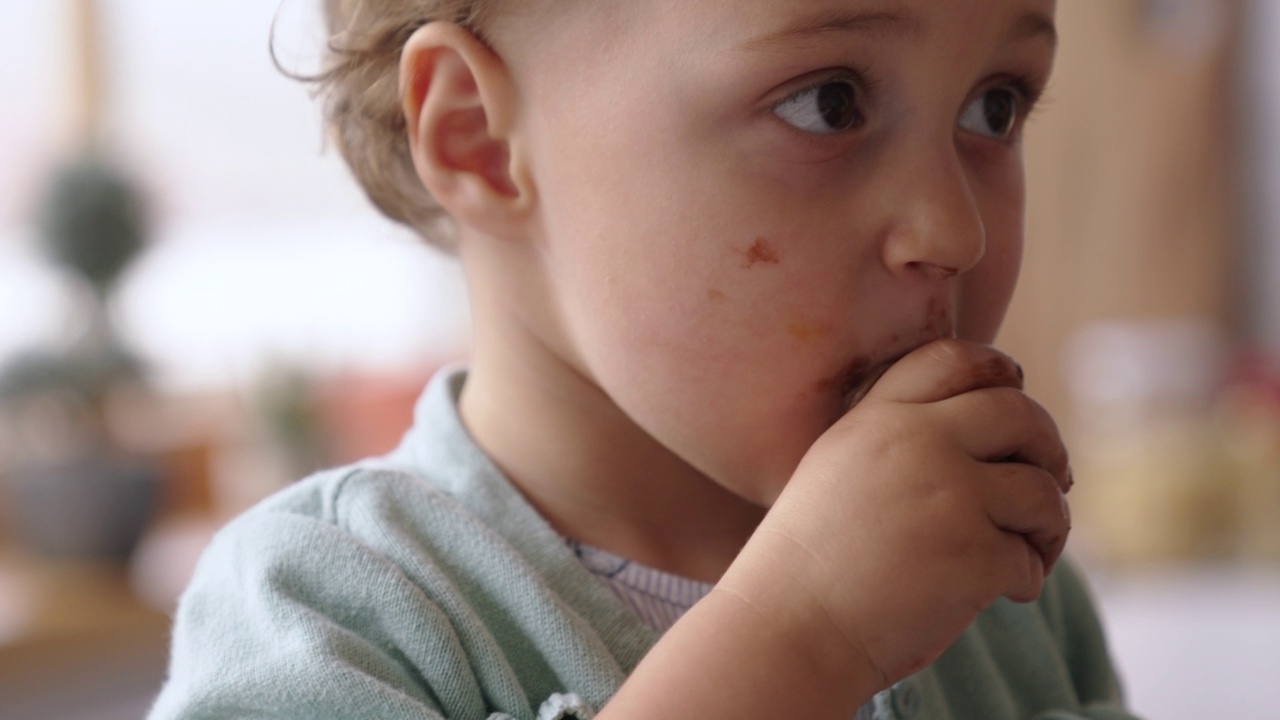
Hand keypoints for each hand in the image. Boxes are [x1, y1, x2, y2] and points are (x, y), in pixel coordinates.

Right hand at [720, 339, 1071, 691]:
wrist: (789, 628)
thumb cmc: (810, 564)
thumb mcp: (837, 470)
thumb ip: (896, 440)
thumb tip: (990, 433)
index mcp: (876, 418)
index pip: (954, 359)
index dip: (998, 371)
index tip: (1017, 394)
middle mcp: (916, 443)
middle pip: (1019, 414)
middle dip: (1049, 447)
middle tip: (1053, 480)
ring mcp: (949, 496)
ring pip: (1043, 490)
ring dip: (1050, 524)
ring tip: (1030, 550)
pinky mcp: (973, 555)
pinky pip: (1031, 559)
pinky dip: (1027, 580)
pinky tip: (1002, 594)